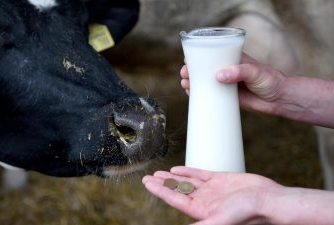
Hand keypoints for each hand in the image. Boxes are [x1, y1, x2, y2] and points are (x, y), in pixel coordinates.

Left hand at [142, 166, 279, 224]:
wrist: (268, 201)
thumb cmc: (247, 213)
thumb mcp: (219, 219)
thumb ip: (202, 224)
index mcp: (200, 210)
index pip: (173, 199)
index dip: (159, 190)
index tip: (147, 182)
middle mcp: (204, 200)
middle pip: (177, 190)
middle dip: (162, 184)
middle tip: (148, 177)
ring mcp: (212, 190)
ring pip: (187, 182)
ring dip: (173, 177)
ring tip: (159, 172)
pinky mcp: (221, 180)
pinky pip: (200, 174)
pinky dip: (189, 171)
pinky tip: (178, 169)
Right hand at [180, 54, 286, 114]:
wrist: (279, 100)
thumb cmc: (270, 80)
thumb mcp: (255, 72)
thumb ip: (239, 72)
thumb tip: (219, 76)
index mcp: (232, 59)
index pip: (212, 53)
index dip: (198, 55)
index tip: (188, 59)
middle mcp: (227, 70)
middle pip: (204, 68)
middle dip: (192, 70)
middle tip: (185, 74)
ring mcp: (226, 84)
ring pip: (205, 81)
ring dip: (192, 82)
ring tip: (185, 84)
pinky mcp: (227, 97)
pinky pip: (210, 94)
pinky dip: (199, 94)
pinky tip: (191, 94)